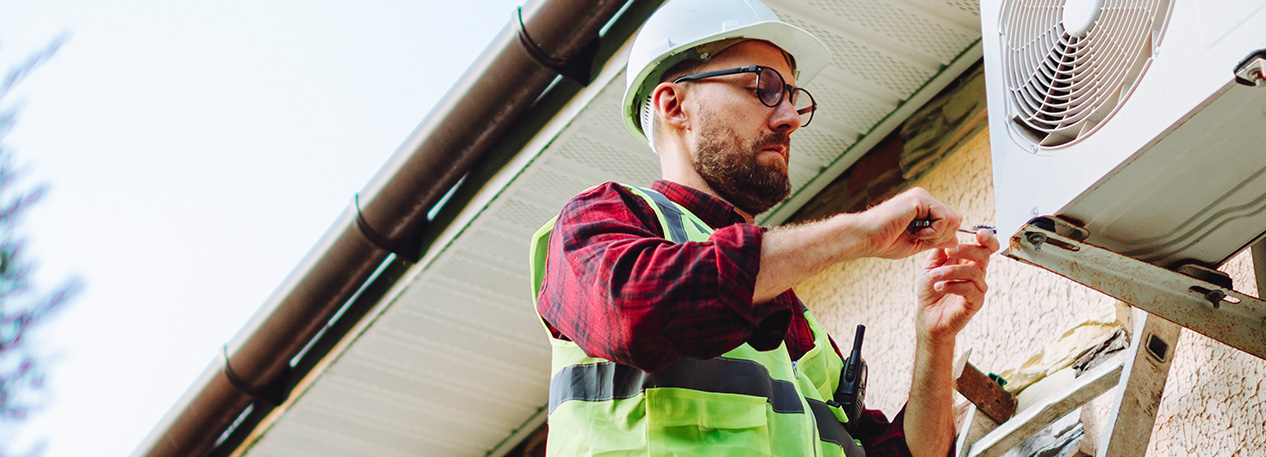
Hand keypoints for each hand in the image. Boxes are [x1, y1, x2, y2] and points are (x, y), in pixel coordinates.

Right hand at [856, 187, 962, 259]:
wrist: (866, 238)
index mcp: (922, 208)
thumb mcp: (917, 244)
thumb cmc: (884, 242)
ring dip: (938, 234)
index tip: (922, 241)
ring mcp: (922, 197)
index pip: (949, 221)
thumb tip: (956, 240)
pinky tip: (917, 232)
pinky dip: (935, 231)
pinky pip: (944, 217)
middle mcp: (923, 199)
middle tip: (921, 239)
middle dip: (942, 236)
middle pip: (955, 218)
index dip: (942, 236)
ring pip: (953, 218)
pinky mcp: (920, 199)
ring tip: (918, 235)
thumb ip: (936, 240)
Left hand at [915, 228, 999, 343]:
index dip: (987, 238)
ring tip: (933, 276)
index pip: (986, 247)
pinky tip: (938, 286)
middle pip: (984, 255)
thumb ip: (940, 251)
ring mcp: (978, 289)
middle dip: (966, 250)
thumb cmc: (931, 292)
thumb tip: (948, 235)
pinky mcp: (974, 303)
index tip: (977, 233)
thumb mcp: (931, 266)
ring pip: (974, 272)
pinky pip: (969, 289)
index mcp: (969, 262)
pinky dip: (952, 285)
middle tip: (948, 250)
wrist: (928, 316)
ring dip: (951, 271)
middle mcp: (977, 274)